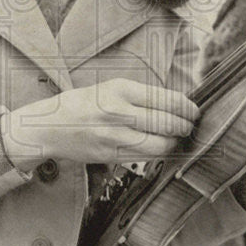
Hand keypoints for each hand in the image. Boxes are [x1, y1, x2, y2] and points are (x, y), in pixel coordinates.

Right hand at [1, 78, 198, 170]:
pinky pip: (145, 157)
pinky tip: (163, 148)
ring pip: (159, 144)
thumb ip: (141, 96)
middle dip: (185, 126)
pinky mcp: (111, 155)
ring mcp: (114, 136)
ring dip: (174, 143)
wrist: (50, 125)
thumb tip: (178, 105)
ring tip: (178, 138)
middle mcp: (118, 112)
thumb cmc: (84, 103)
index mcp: (120, 89)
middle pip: (167, 123)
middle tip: (191, 126)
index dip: (187, 108)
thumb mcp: (111, 88)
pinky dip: (160, 154)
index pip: (166, 99)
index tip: (195, 111)